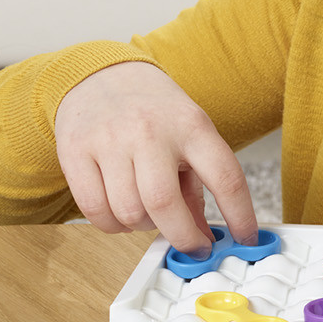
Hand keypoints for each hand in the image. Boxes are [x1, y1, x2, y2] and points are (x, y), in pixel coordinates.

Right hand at [53, 61, 257, 256]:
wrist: (102, 75)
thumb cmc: (154, 111)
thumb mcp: (189, 135)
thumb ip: (199, 187)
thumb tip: (207, 237)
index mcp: (191, 125)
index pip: (225, 176)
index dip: (240, 215)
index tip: (246, 239)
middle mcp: (150, 131)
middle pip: (165, 204)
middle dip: (183, 237)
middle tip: (192, 246)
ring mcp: (110, 141)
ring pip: (128, 213)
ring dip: (143, 227)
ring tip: (149, 213)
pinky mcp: (76, 152)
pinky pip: (95, 212)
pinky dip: (112, 225)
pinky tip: (121, 213)